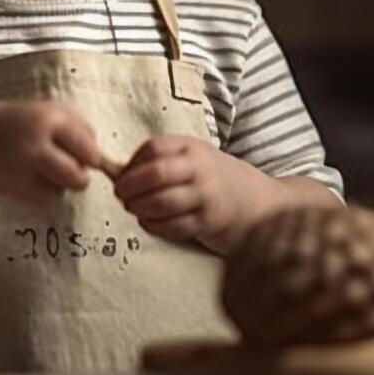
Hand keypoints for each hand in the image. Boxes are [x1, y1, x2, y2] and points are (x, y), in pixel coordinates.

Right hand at [0, 101, 102, 207]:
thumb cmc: (8, 124)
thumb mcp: (40, 111)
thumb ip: (73, 127)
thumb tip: (102, 159)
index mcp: (48, 116)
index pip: (90, 143)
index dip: (89, 153)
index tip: (80, 153)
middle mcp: (38, 140)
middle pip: (83, 171)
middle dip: (79, 173)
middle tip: (64, 165)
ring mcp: (26, 166)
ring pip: (68, 186)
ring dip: (63, 183)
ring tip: (44, 171)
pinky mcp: (16, 187)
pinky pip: (50, 199)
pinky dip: (44, 194)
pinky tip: (27, 179)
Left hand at [112, 136, 279, 252]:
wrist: (258, 201)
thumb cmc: (214, 179)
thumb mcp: (191, 159)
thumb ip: (159, 161)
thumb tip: (115, 172)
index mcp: (191, 147)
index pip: (153, 148)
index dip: (131, 164)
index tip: (120, 177)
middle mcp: (200, 168)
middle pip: (156, 173)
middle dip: (130, 187)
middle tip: (120, 196)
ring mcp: (207, 196)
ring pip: (163, 202)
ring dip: (140, 208)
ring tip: (133, 210)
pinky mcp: (210, 222)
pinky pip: (174, 226)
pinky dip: (154, 226)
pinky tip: (148, 223)